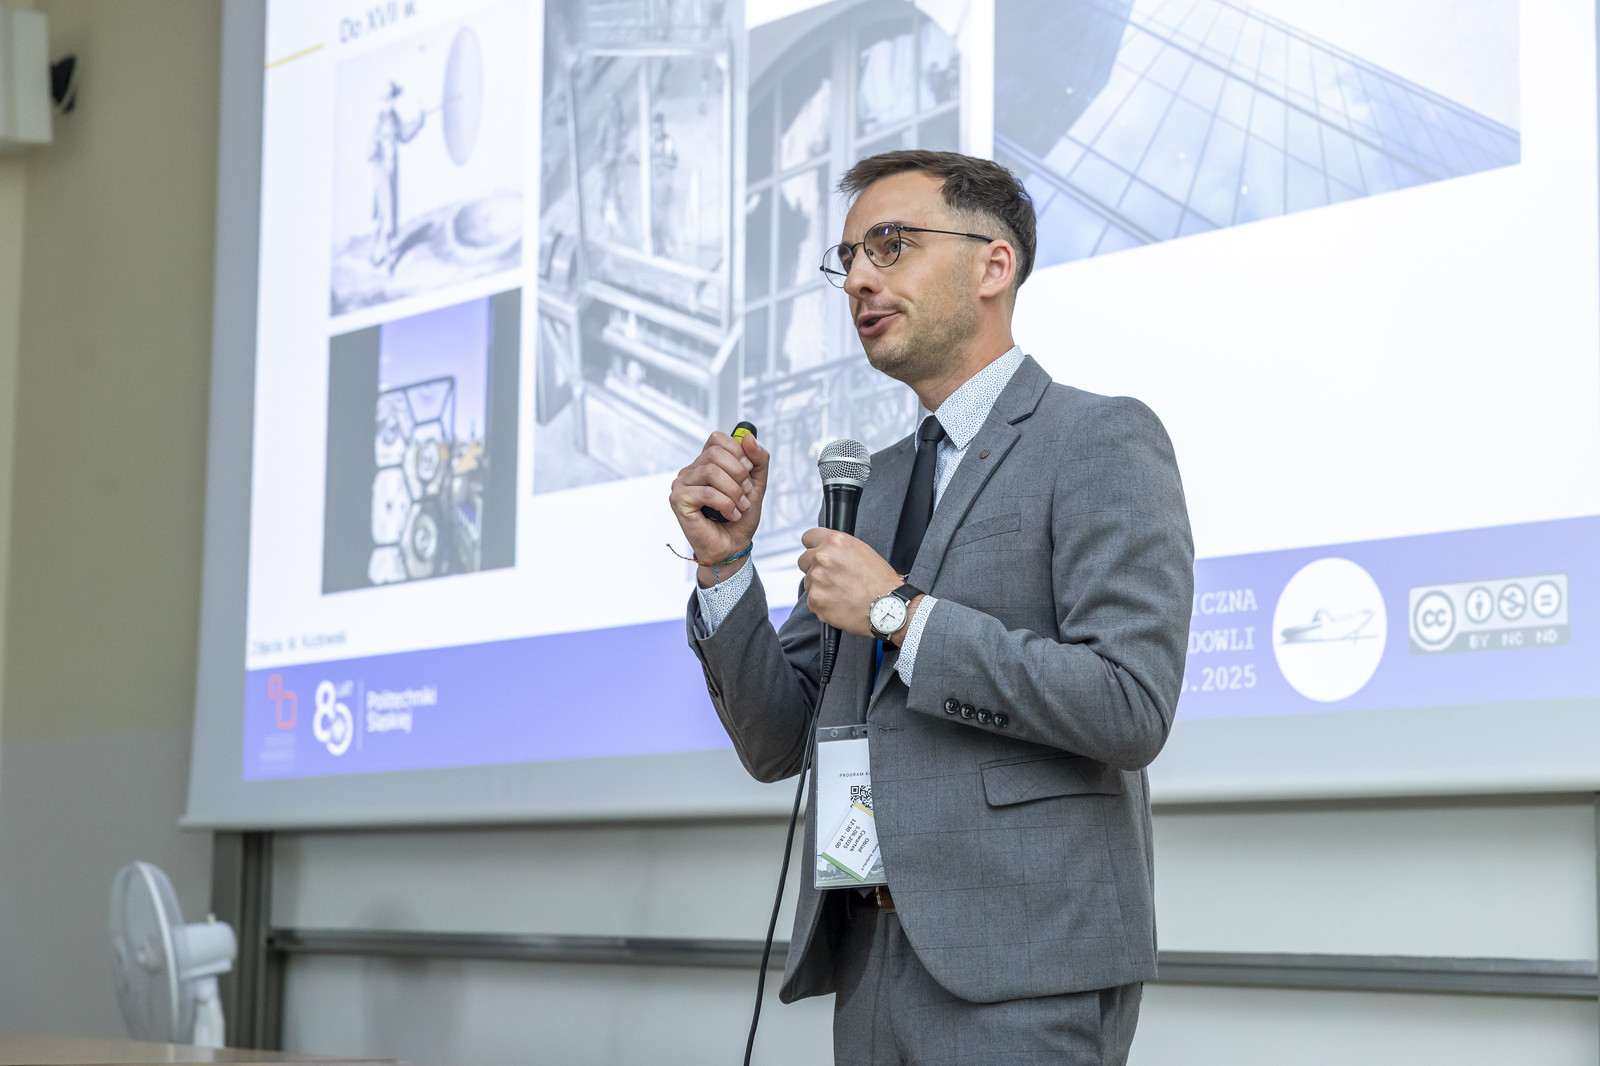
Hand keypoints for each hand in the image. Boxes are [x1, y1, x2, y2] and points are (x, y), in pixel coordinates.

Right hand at [669, 430, 768, 585]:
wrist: (732, 547)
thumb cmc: (740, 518)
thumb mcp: (756, 485)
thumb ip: (757, 460)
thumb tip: (748, 437)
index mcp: (705, 463)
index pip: (717, 439)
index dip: (737, 452)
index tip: (748, 471)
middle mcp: (690, 471)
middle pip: (715, 453)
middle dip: (738, 474)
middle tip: (745, 493)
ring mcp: (681, 484)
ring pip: (711, 472)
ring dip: (734, 491)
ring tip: (740, 506)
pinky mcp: (678, 500)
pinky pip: (706, 493)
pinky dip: (725, 504)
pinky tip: (730, 514)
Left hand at [797, 528, 902, 636]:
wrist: (887, 607)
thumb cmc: (880, 580)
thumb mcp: (862, 550)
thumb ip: (838, 547)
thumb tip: (824, 549)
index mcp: (834, 542)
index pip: (808, 537)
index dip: (814, 546)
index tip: (817, 553)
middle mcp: (822, 558)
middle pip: (803, 560)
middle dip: (814, 567)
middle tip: (832, 577)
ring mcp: (817, 580)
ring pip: (808, 582)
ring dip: (819, 587)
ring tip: (841, 592)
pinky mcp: (815, 600)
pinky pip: (812, 600)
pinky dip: (823, 603)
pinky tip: (839, 603)